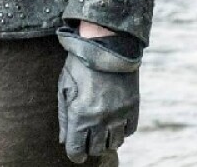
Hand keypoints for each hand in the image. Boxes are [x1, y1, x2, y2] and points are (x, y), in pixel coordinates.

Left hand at [56, 27, 140, 163]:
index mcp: (80, 114)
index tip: (75, 150)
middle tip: (88, 138)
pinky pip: (129, 131)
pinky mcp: (132, 107)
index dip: (75, 153)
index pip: (77, 150)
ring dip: (107, 140)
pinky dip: (121, 130)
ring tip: (101, 129)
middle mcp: (100, 118)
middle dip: (90, 147)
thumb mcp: (64, 87)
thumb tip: (63, 141)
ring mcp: (119, 114)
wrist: (107, 44)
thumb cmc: (80, 65)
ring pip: (115, 143)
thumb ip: (63, 117)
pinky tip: (114, 121)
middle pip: (97, 150)